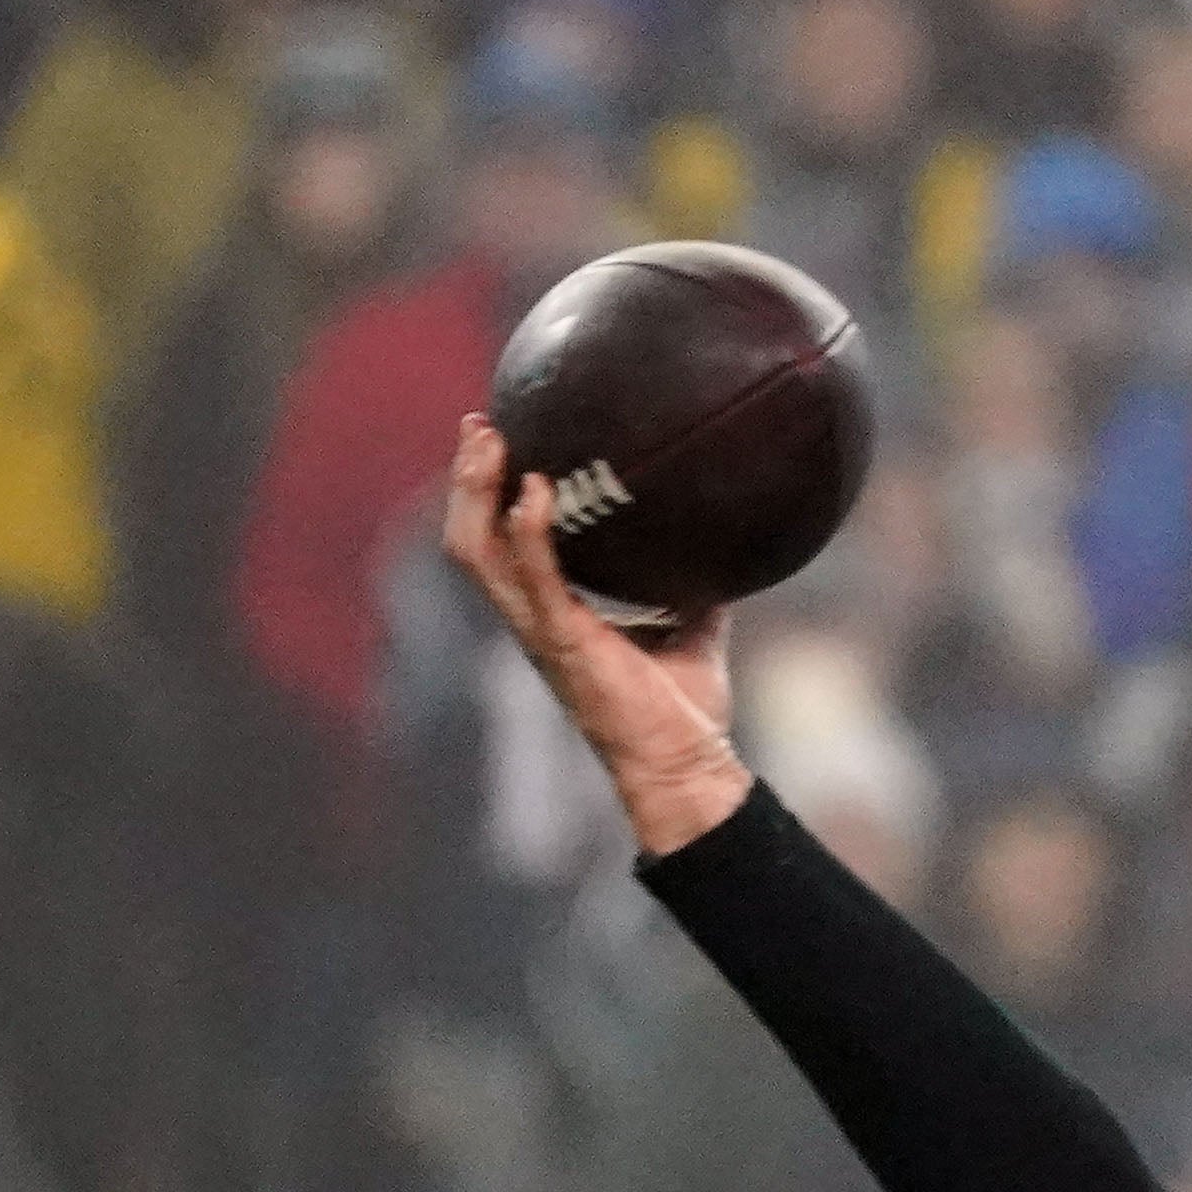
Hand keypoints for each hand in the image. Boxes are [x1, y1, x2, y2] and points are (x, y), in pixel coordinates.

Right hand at [439, 415, 748, 855]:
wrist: (688, 766)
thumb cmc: (685, 711)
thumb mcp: (693, 628)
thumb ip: (692, 585)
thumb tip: (723, 539)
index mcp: (553, 616)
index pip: (501, 546)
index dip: (489, 497)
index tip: (499, 441)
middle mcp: (534, 620)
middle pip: (471, 540)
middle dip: (467, 481)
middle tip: (481, 424)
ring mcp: (542, 632)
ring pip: (479, 553)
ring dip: (476, 492)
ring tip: (489, 439)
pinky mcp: (564, 643)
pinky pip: (533, 577)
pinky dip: (528, 531)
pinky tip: (536, 490)